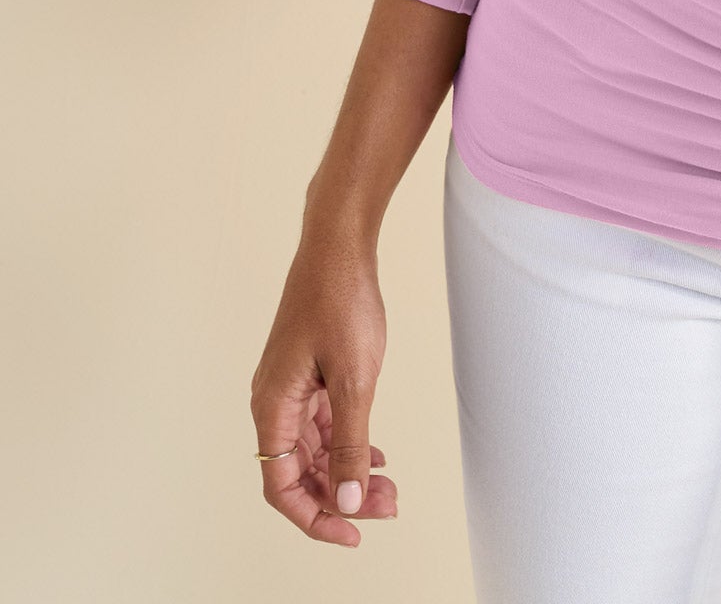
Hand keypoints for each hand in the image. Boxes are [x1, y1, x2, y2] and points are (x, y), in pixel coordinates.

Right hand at [250, 230, 397, 545]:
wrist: (339, 245)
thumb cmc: (341, 301)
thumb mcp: (354, 379)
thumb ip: (350, 443)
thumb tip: (346, 499)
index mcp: (274, 408)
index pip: (282, 487)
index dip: (316, 517)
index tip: (354, 533)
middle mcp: (274, 403)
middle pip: (301, 473)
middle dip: (341, 496)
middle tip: (387, 506)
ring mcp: (290, 388)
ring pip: (314, 451)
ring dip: (348, 472)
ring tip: (388, 487)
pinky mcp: (307, 373)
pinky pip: (321, 425)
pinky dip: (348, 443)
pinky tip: (374, 456)